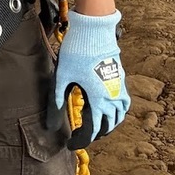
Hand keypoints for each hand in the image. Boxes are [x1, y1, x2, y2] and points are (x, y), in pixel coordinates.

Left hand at [46, 9, 129, 148]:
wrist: (93, 30)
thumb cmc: (76, 52)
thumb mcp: (61, 78)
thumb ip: (56, 103)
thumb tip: (51, 127)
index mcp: (97, 100)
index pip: (92, 130)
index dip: (80, 141)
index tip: (70, 145)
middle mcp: (111, 97)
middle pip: (107, 126)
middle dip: (94, 135)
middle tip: (79, 135)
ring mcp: (118, 87)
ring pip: (119, 116)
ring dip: (108, 125)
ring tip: (95, 126)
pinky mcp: (120, 78)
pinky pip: (123, 102)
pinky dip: (117, 112)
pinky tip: (107, 108)